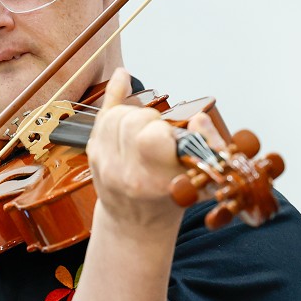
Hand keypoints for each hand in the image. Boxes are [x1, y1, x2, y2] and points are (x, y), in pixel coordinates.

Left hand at [86, 67, 223, 229]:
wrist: (135, 222)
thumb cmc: (170, 200)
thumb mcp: (199, 180)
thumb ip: (207, 147)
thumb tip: (200, 119)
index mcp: (153, 180)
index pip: (152, 135)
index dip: (165, 130)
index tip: (170, 140)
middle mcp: (124, 173)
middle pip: (133, 119)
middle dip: (152, 119)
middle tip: (159, 135)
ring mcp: (104, 162)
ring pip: (117, 113)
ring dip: (136, 114)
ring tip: (146, 130)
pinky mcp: (93, 153)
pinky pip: (100, 113)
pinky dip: (114, 93)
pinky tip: (124, 78)